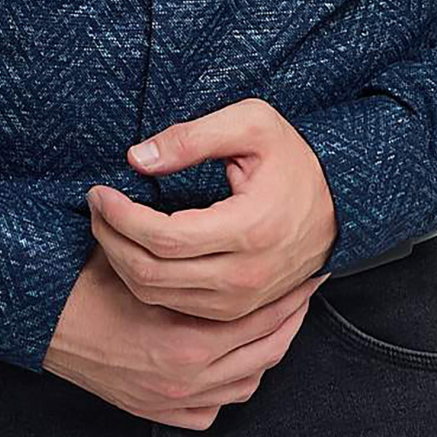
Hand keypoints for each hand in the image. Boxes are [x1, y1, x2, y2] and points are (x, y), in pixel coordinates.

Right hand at [42, 242, 327, 428]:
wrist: (44, 324)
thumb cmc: (88, 284)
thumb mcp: (142, 258)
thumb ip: (184, 251)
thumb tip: (225, 222)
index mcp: (190, 341)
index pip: (262, 319)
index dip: (290, 292)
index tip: (308, 271)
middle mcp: (190, 380)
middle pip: (266, 352)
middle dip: (290, 320)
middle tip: (305, 292)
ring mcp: (176, 401)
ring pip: (248, 382)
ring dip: (267, 350)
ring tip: (280, 320)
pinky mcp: (160, 412)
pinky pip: (215, 408)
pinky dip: (232, 384)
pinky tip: (239, 358)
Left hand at [86, 98, 338, 322]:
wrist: (340, 206)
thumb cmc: (293, 158)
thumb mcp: (251, 125)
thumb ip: (192, 136)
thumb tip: (137, 158)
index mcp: (248, 229)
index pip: (162, 236)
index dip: (120, 216)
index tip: (99, 192)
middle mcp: (244, 276)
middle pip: (152, 274)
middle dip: (110, 240)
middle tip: (95, 208)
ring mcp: (240, 301)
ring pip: (158, 298)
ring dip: (121, 263)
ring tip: (107, 225)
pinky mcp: (237, 311)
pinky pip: (175, 308)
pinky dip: (144, 283)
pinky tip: (133, 251)